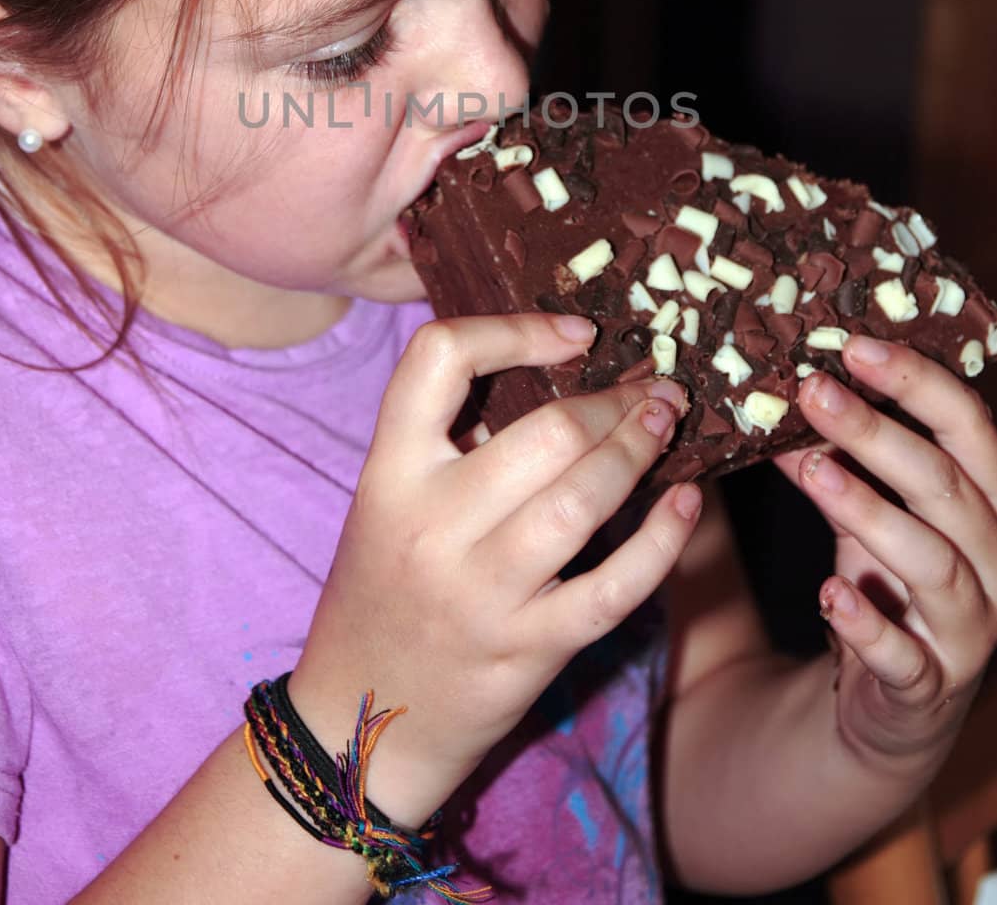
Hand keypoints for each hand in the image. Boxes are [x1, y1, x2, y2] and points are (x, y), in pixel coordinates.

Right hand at [289, 312, 700, 822]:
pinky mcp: (527, 649)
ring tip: (667, 423)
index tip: (577, 332)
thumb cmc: (386, 590)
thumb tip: (557, 368)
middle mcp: (430, 525)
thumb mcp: (389, 503)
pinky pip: (613, 586)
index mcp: (390, 473)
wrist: (362, 719)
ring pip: (582, 501)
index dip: (515, 328)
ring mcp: (481, 593)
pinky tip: (686, 503)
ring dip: (638, 451)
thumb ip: (449, 442)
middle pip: (543, 433)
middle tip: (653, 389)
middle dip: (613, 402)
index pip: (438, 359)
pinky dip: (662, 540)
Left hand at [772, 335, 996, 769]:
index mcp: (985, 504)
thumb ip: (830, 457)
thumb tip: (771, 388)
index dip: (919, 383)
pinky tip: (829, 593)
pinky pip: (906, 658)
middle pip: (949, 487)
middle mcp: (993, 563)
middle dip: (879, 433)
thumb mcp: (861, 511)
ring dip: (870, 511)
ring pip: (934, 563)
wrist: (893, 707)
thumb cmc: (885, 584)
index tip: (853, 345)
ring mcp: (968, 631)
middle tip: (812, 391)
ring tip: (809, 470)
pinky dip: (868, 627)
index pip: (971, 429)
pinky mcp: (928, 690)